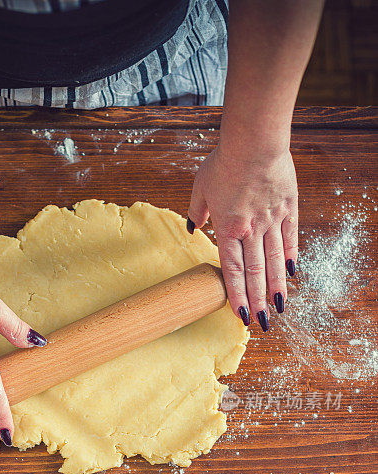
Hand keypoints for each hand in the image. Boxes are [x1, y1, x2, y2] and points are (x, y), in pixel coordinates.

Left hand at [187, 145, 297, 330]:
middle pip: (254, 273)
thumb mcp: (201, 186)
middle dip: (257, 301)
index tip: (240, 315)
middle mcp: (251, 230)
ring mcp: (272, 221)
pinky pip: (290, 239)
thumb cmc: (225, 161)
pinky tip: (292, 274)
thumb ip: (197, 211)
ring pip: (275, 261)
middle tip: (261, 323)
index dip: (236, 296)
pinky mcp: (289, 209)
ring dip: (276, 287)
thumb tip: (191, 227)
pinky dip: (291, 258)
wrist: (255, 141)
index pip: (231, 271)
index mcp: (228, 228)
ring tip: (279, 308)